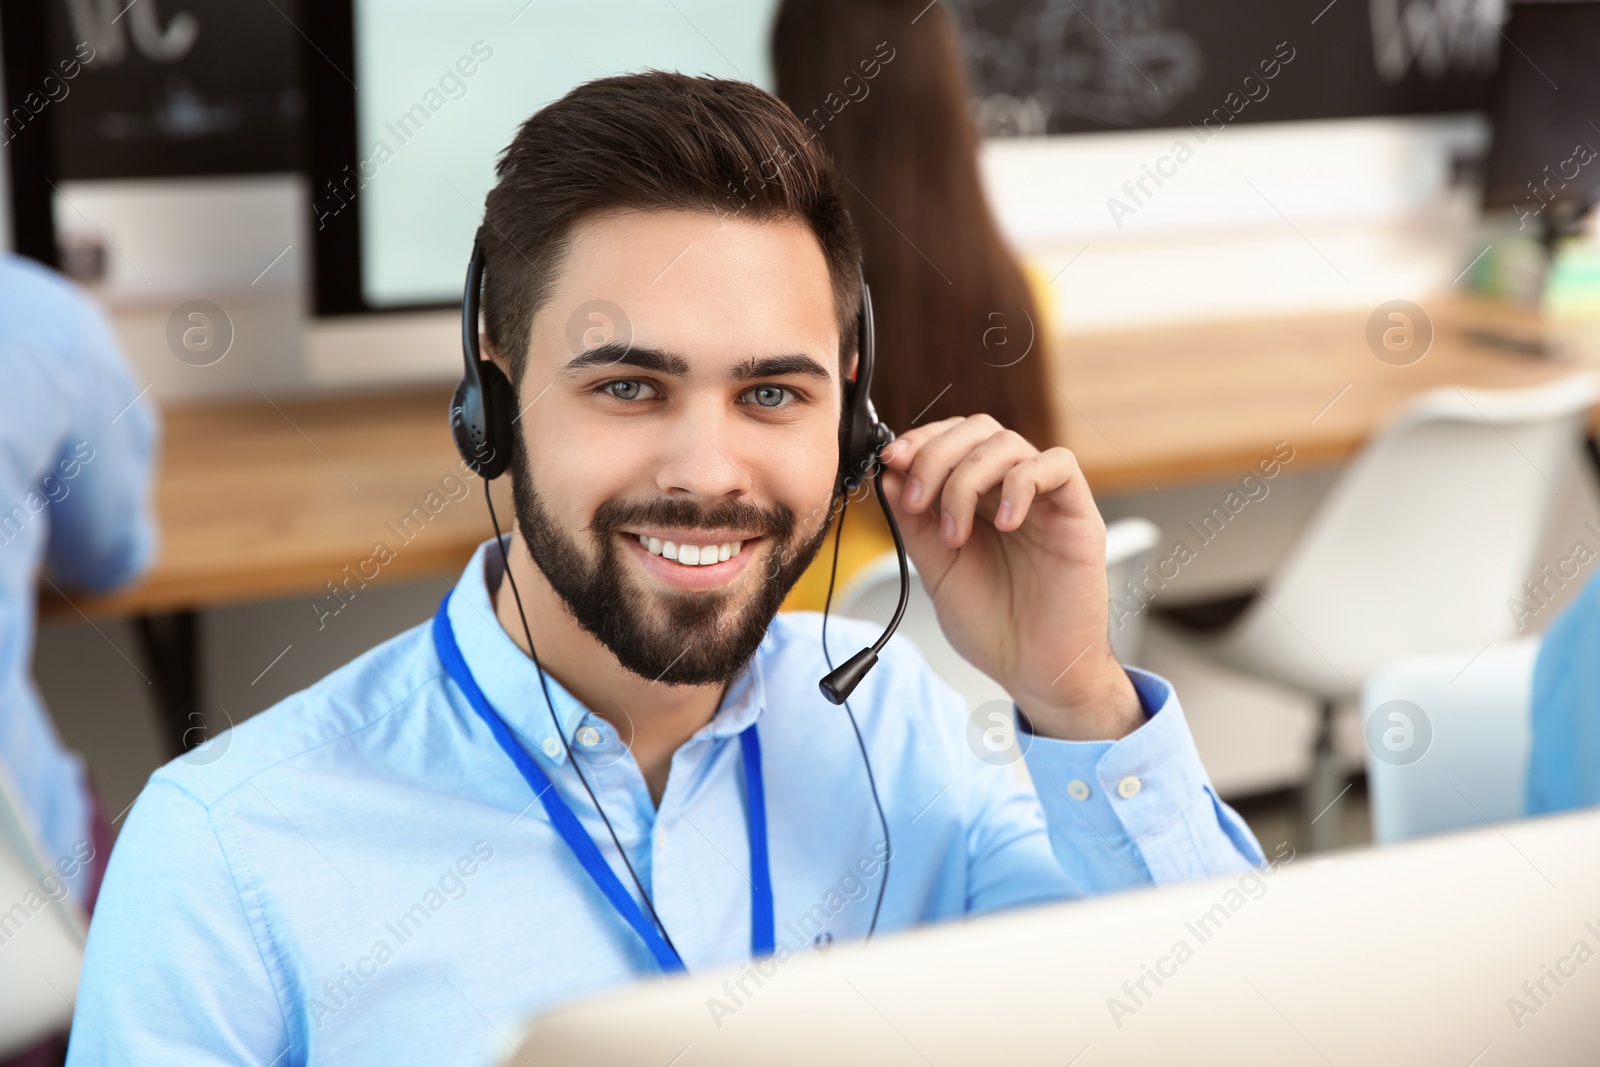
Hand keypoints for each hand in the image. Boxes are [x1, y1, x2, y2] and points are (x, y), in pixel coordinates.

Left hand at [876, 415, 1141, 740]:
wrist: (1035, 672)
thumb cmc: (994, 628)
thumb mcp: (937, 572)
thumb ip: (915, 524)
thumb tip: (890, 475)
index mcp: (975, 500)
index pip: (951, 442)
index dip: (920, 443)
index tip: (892, 462)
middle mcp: (1009, 492)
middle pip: (978, 430)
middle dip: (936, 455)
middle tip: (918, 500)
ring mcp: (1044, 500)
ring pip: (1009, 443)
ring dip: (968, 479)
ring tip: (956, 533)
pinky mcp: (1077, 513)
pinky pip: (1057, 465)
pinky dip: (1021, 483)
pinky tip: (1004, 522)